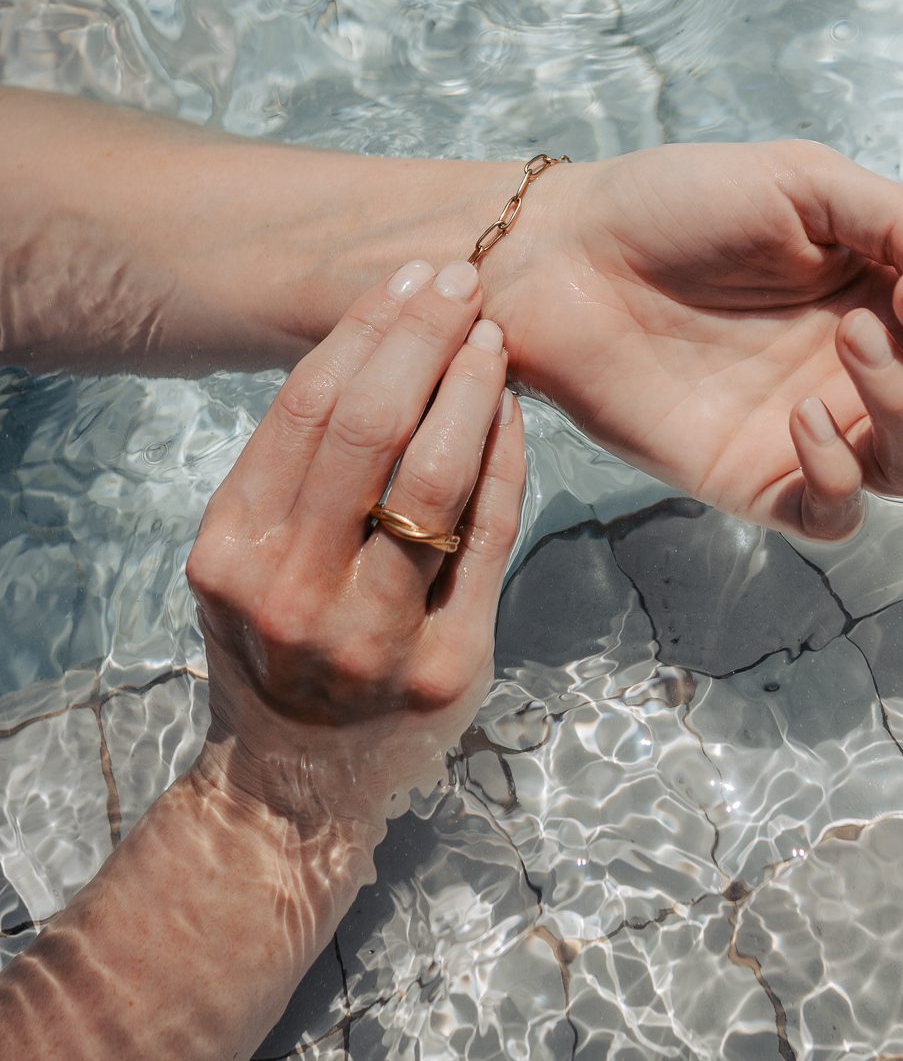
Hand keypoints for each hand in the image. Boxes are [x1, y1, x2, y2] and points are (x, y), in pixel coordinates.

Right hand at [186, 258, 523, 842]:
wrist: (300, 782)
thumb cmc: (280, 645)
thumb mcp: (251, 560)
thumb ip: (299, 471)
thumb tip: (387, 343)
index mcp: (230, 554)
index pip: (306, 409)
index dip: (365, 330)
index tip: (406, 277)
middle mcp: (292, 597)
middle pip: (368, 429)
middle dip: (421, 337)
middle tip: (462, 278)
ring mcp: (372, 638)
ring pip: (435, 478)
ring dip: (471, 387)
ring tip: (492, 333)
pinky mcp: (448, 665)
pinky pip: (490, 536)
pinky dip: (507, 460)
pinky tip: (513, 409)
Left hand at [490, 140, 902, 541]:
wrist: (563, 257)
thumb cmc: (677, 205)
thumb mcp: (802, 182)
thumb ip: (901, 222)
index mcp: (887, 293)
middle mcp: (864, 369)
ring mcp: (815, 430)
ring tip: (846, 340)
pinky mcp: (758, 479)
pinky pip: (838, 514)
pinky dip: (841, 477)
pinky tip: (802, 418)